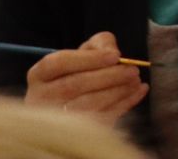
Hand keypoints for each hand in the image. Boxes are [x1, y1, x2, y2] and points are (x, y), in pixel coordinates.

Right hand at [24, 31, 146, 119]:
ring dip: (117, 92)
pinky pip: (99, 119)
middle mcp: (40, 98)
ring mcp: (53, 119)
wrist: (74, 99)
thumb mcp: (86, 50)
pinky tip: (138, 91)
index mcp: (39, 75)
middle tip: (132, 70)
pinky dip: (123, 104)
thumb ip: (99, 44)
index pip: (58, 63)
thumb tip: (113, 53)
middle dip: (108, 76)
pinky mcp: (72, 133)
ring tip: (135, 80)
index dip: (88, 59)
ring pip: (86, 105)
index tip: (115, 56)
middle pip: (73, 86)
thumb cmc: (80, 70)